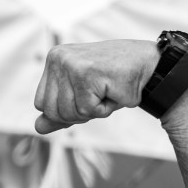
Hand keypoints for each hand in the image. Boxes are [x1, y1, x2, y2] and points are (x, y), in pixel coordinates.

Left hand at [34, 40, 157, 133]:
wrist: (150, 65)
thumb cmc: (116, 81)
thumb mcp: (82, 97)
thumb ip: (59, 112)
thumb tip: (37, 128)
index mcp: (53, 60)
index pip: (41, 103)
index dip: (64, 111)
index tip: (87, 96)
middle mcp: (57, 58)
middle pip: (52, 111)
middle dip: (79, 113)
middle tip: (99, 94)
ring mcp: (70, 64)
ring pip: (69, 112)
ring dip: (93, 111)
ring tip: (106, 91)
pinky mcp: (85, 73)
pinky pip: (87, 110)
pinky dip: (104, 108)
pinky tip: (113, 91)